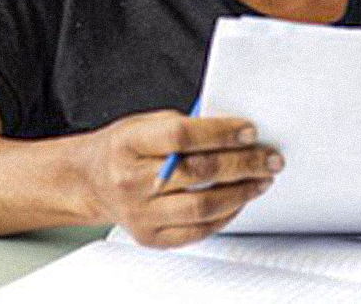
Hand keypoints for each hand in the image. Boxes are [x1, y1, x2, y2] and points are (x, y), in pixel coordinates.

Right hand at [83, 110, 281, 247]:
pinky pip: (197, 230)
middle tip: (269, 158)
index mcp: (127, 144)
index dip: (219, 133)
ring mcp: (140, 214)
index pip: (180, 137)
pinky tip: (239, 199)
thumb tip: (232, 132)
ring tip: (261, 179)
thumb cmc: (123, 148)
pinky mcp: (151, 237)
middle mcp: (130, 181)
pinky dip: (225, 215)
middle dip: (242, 163)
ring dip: (241, 192)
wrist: (91, 181)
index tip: (249, 131)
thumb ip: (182, 126)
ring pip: (202, 206)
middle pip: (197, 173)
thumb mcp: (143, 123)